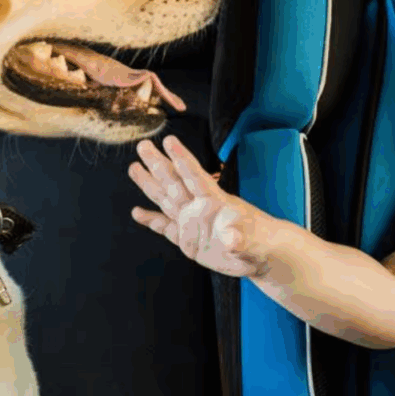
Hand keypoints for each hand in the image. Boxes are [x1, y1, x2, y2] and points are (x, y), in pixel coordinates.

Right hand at [128, 135, 271, 277]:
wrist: (260, 255)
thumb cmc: (260, 240)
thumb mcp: (251, 240)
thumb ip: (239, 238)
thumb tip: (231, 238)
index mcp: (215, 201)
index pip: (195, 176)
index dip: (182, 158)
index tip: (169, 141)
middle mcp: (199, 207)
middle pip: (175, 182)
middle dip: (158, 164)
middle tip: (143, 145)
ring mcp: (191, 222)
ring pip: (166, 199)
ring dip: (149, 184)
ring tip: (134, 167)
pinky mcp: (187, 240)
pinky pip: (165, 227)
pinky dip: (151, 220)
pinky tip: (137, 212)